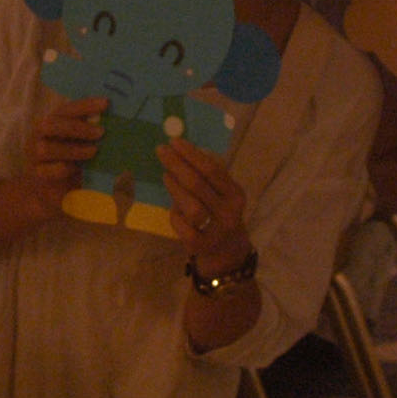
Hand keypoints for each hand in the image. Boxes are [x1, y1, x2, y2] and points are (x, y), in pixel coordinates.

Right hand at [22, 96, 106, 211]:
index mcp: (51, 123)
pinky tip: (76, 169)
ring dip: (73, 149)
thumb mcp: (79, 143)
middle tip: (101, 132)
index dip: (84, 105)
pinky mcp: (36, 175)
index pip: (65, 109)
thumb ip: (89, 132)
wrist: (50, 190)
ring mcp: (34, 156)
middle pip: (50, 124)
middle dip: (76, 127)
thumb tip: (114, 122)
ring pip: (47, 148)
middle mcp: (38, 136)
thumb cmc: (68, 161)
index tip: (105, 104)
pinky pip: (48, 170)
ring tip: (94, 151)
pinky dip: (64, 168)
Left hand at [160, 137, 251, 276]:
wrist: (229, 256)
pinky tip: (174, 208)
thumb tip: (182, 151)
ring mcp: (216, 231)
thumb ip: (209, 178)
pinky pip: (183, 227)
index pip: (212, 170)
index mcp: (236, 194)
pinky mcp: (202, 246)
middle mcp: (229, 212)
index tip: (174, 141)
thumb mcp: (223, 196)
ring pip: (191, 206)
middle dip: (177, 164)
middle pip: (198, 184)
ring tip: (166, 176)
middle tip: (161, 151)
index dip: (191, 154)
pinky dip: (175, 215)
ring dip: (175, 189)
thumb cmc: (221, 217)